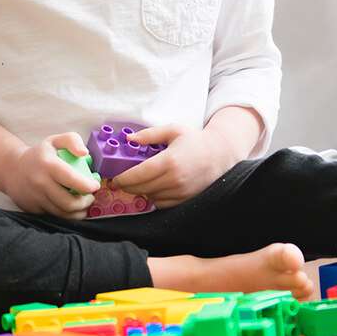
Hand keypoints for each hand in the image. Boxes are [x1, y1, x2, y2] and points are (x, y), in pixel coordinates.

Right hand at [3, 133, 101, 216]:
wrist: (12, 170)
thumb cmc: (39, 156)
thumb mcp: (55, 141)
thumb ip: (72, 140)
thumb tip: (84, 153)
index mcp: (48, 165)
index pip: (72, 180)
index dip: (88, 186)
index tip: (95, 185)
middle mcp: (40, 183)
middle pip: (69, 203)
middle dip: (86, 202)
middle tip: (90, 197)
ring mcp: (35, 198)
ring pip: (63, 214)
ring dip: (79, 212)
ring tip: (83, 204)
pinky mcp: (32, 210)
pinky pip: (55, 217)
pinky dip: (66, 215)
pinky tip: (71, 208)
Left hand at [111, 123, 238, 207]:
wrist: (220, 155)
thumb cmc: (195, 141)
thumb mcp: (173, 130)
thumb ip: (149, 134)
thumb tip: (129, 138)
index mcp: (169, 161)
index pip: (138, 175)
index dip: (123, 178)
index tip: (116, 178)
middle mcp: (174, 179)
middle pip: (141, 188)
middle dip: (128, 186)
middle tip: (122, 181)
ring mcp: (181, 192)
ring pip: (150, 197)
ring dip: (142, 191)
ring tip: (140, 182)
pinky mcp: (185, 200)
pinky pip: (162, 204)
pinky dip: (155, 198)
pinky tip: (154, 187)